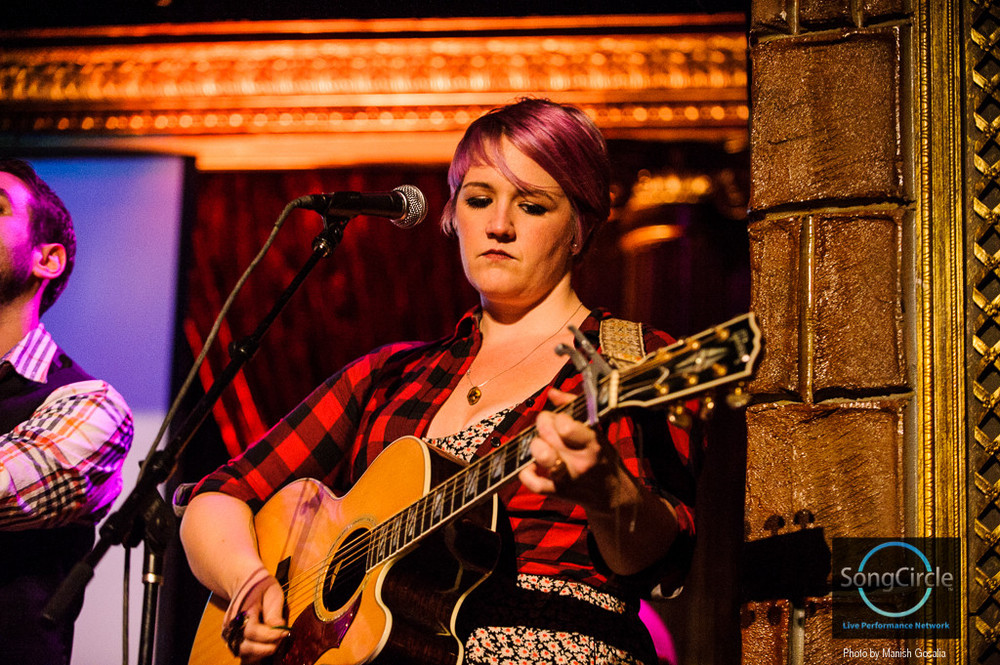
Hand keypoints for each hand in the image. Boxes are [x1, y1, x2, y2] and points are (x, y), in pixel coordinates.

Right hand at [222, 570, 288, 660]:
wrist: (246, 585)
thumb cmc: (262, 588)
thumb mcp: (272, 593)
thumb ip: (274, 612)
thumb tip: (280, 628)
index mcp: (241, 611)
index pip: (252, 631)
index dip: (270, 636)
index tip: (285, 632)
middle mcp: (231, 625)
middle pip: (245, 647)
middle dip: (267, 647)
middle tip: (281, 638)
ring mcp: (229, 634)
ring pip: (243, 653)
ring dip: (261, 652)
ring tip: (275, 642)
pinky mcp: (231, 640)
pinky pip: (242, 653)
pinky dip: (255, 654)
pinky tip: (266, 646)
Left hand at [517, 388, 619, 511]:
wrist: (612, 494)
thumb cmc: (602, 458)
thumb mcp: (596, 432)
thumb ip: (575, 408)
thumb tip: (552, 392)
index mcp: (592, 443)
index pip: (565, 425)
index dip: (557, 416)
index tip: (560, 418)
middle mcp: (581, 461)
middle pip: (549, 435)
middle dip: (543, 424)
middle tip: (547, 427)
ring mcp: (568, 477)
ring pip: (542, 455)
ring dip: (536, 445)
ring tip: (541, 444)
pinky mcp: (558, 492)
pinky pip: (534, 483)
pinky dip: (526, 473)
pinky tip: (531, 465)